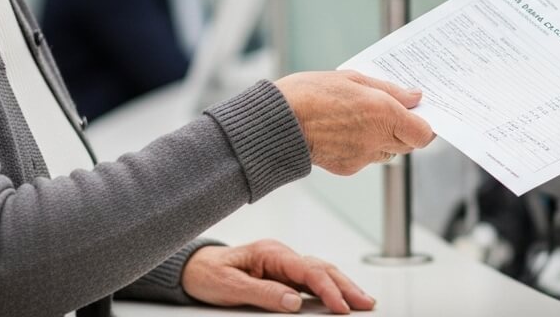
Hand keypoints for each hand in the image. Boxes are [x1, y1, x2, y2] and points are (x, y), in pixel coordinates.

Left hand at [182, 239, 373, 313]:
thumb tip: (294, 302)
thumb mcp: (230, 287)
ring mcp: (284, 264)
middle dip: (346, 286)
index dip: (328, 289)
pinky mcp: (283, 274)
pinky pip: (312, 280)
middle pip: (322, 268)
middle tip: (366, 303)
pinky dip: (330, 287)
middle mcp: (282, 255)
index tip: (341, 307)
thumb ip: (264, 293)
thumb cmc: (208, 274)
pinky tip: (341, 296)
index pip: (308, 271)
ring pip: (321, 272)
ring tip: (362, 300)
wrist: (193, 268)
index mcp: (271, 253)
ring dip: (343, 286)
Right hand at [275, 70, 434, 175]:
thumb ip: (389, 90)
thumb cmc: (310, 94)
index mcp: (383, 113)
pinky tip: (345, 131)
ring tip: (363, 119)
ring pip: (389, 152)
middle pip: (409, 144)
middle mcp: (377, 138)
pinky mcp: (348, 168)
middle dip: (406, 129)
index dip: (426, 125)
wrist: (276, 124)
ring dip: (385, 139)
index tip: (420, 113)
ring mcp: (363, 157)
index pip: (424, 133)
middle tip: (392, 112)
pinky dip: (363, 147)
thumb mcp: (353, 78)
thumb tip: (415, 97)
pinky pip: (367, 159)